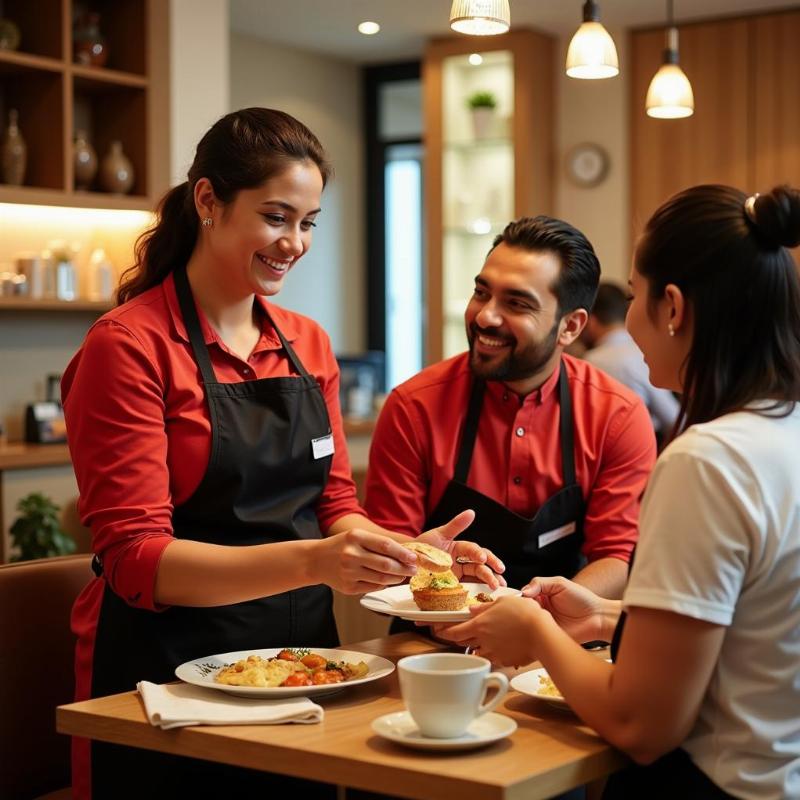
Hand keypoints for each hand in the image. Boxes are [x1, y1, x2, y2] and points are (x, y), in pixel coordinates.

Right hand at [313, 529, 417, 594]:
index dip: (403, 553)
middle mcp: (351, 554)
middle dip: (404, 568)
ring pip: (382, 578)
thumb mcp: (357, 536)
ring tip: (403, 575)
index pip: (385, 545)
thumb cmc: (342, 546)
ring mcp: (349, 573)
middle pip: (386, 565)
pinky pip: (373, 587)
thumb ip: (379, 543)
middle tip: (414, 570)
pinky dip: (384, 584)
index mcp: (355, 537)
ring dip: (397, 578)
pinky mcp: (348, 588)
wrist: (316, 560)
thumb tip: (406, 554)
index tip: (414, 558)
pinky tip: (387, 580)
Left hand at [417, 510, 505, 588]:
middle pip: (480, 566)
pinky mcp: (454, 588)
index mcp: (460, 549)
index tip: (483, 559)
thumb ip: (456, 525)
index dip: (480, 554)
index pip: (474, 551)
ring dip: (489, 582)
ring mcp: (458, 576)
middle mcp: (462, 562)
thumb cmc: (422, 547)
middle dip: (491, 571)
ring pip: (477, 578)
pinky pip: (468, 590)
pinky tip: (485, 596)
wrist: (406, 563)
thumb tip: (471, 512)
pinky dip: (478, 592)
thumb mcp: (438, 535)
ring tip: (497, 587)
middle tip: (498, 577)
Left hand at [431, 595, 549, 666]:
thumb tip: (473, 609)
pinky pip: (495, 658)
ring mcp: (494, 654)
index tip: (437, 631)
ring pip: (479, 652)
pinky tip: (503, 645)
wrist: (542, 634)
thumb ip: (485, 607)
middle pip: (464, 643)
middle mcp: (483, 642)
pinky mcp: (505, 662)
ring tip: (485, 639)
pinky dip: (495, 653)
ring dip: (478, 646)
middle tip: (459, 633)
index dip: (444, 632)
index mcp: (479, 625)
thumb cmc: (524, 614)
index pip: (454, 632)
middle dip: (460, 638)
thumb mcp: (503, 602)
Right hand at [522, 576, 607, 643]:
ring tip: (531, 618)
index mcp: (540, 595)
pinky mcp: (548, 636)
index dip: (518, 597)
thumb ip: (540, 583)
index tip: (518, 599)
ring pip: (526, 623)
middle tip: (524, 609)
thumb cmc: (581, 598)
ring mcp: (543, 624)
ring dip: (525, 621)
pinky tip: (535, 629)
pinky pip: (536, 636)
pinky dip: (532, 633)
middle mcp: (540, 610)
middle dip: (520, 610)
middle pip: (522, 610)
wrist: (598, 617)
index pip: (522, 596)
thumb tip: (523, 591)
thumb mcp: (560, 584)